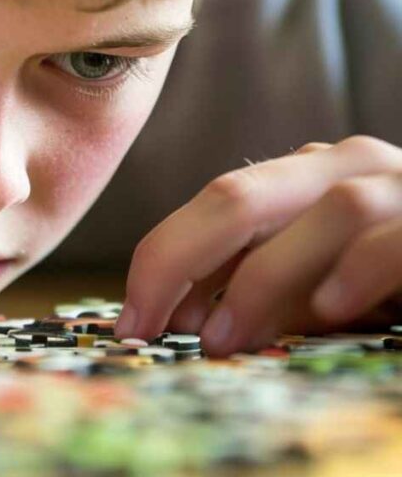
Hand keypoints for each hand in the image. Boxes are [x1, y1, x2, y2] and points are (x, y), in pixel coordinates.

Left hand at [114, 136, 401, 356]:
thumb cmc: (392, 276)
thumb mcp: (317, 280)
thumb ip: (258, 282)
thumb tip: (177, 311)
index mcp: (305, 176)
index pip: (213, 203)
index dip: (162, 259)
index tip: (131, 321)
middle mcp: (349, 167)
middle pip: (240, 195)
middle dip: (179, 259)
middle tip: (148, 326)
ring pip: (323, 212)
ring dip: (265, 280)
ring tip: (225, 339)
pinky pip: (398, 235)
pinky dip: (361, 270)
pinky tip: (329, 310)